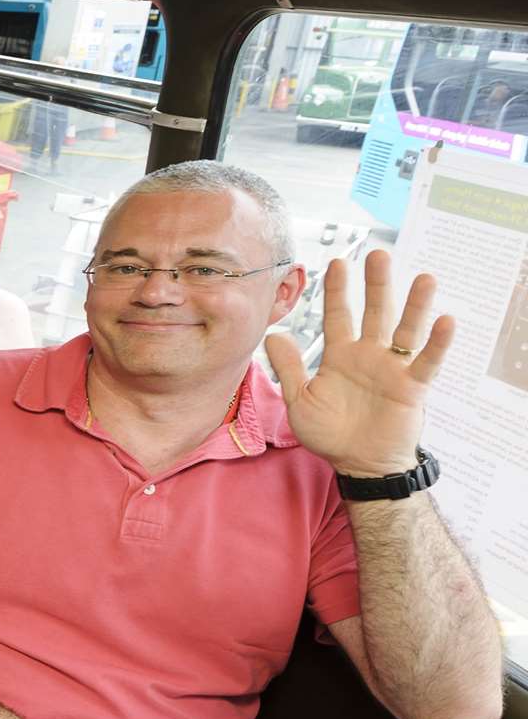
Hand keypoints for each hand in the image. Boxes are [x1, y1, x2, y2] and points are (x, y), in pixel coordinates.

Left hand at [264, 251, 449, 476]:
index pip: (337, 315)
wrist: (358, 464)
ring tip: (425, 277)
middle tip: (378, 254)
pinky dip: (437, 343)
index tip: (337, 262)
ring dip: (416, 305)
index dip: (337, 290)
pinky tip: (446, 321)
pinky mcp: (412, 386)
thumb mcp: (301, 400)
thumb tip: (272, 334)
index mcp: (340, 356)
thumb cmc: (330, 434)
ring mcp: (392, 368)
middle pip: (374, 312)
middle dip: (376, 285)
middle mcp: (368, 355)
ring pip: (405, 329)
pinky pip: (426, 361)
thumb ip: (288, 367)